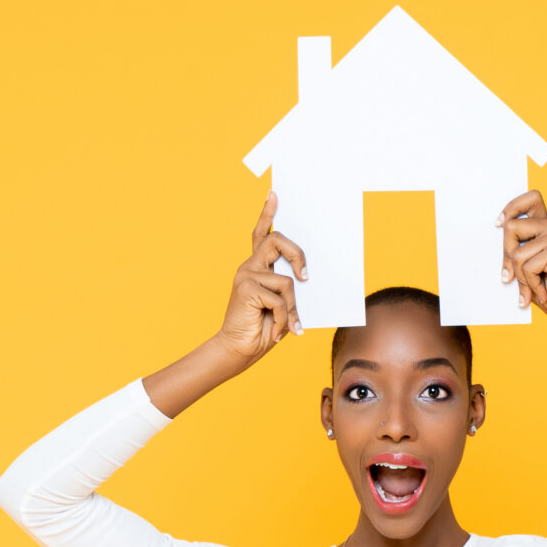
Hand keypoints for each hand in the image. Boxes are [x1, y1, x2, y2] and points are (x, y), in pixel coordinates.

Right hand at [216, 190, 308, 365]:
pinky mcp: (246, 288)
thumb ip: (291, 287)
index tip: (275, 195)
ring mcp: (246, 275)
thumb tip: (307, 277)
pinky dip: (284, 319)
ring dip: (292, 307)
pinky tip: (278, 332)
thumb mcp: (283, 305)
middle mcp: (250, 267)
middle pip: (278, 240)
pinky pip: (280, 298)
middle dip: (298, 254)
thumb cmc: (263, 328)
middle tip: (307, 277)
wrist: (239, 351)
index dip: (267, 214)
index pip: (261, 235)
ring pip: (286, 279)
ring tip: (289, 324)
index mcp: (257, 268)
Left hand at [498, 189, 546, 324]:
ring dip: (521, 278)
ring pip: (517, 254)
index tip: (499, 224)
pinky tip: (542, 291)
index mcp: (546, 225)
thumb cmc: (546, 287)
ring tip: (532, 288)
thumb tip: (496, 234)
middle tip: (510, 276)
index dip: (511, 208)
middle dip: (505, 256)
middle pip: (511, 227)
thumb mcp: (525, 264)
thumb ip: (515, 248)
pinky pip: (528, 267)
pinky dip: (530, 285)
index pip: (531, 198)